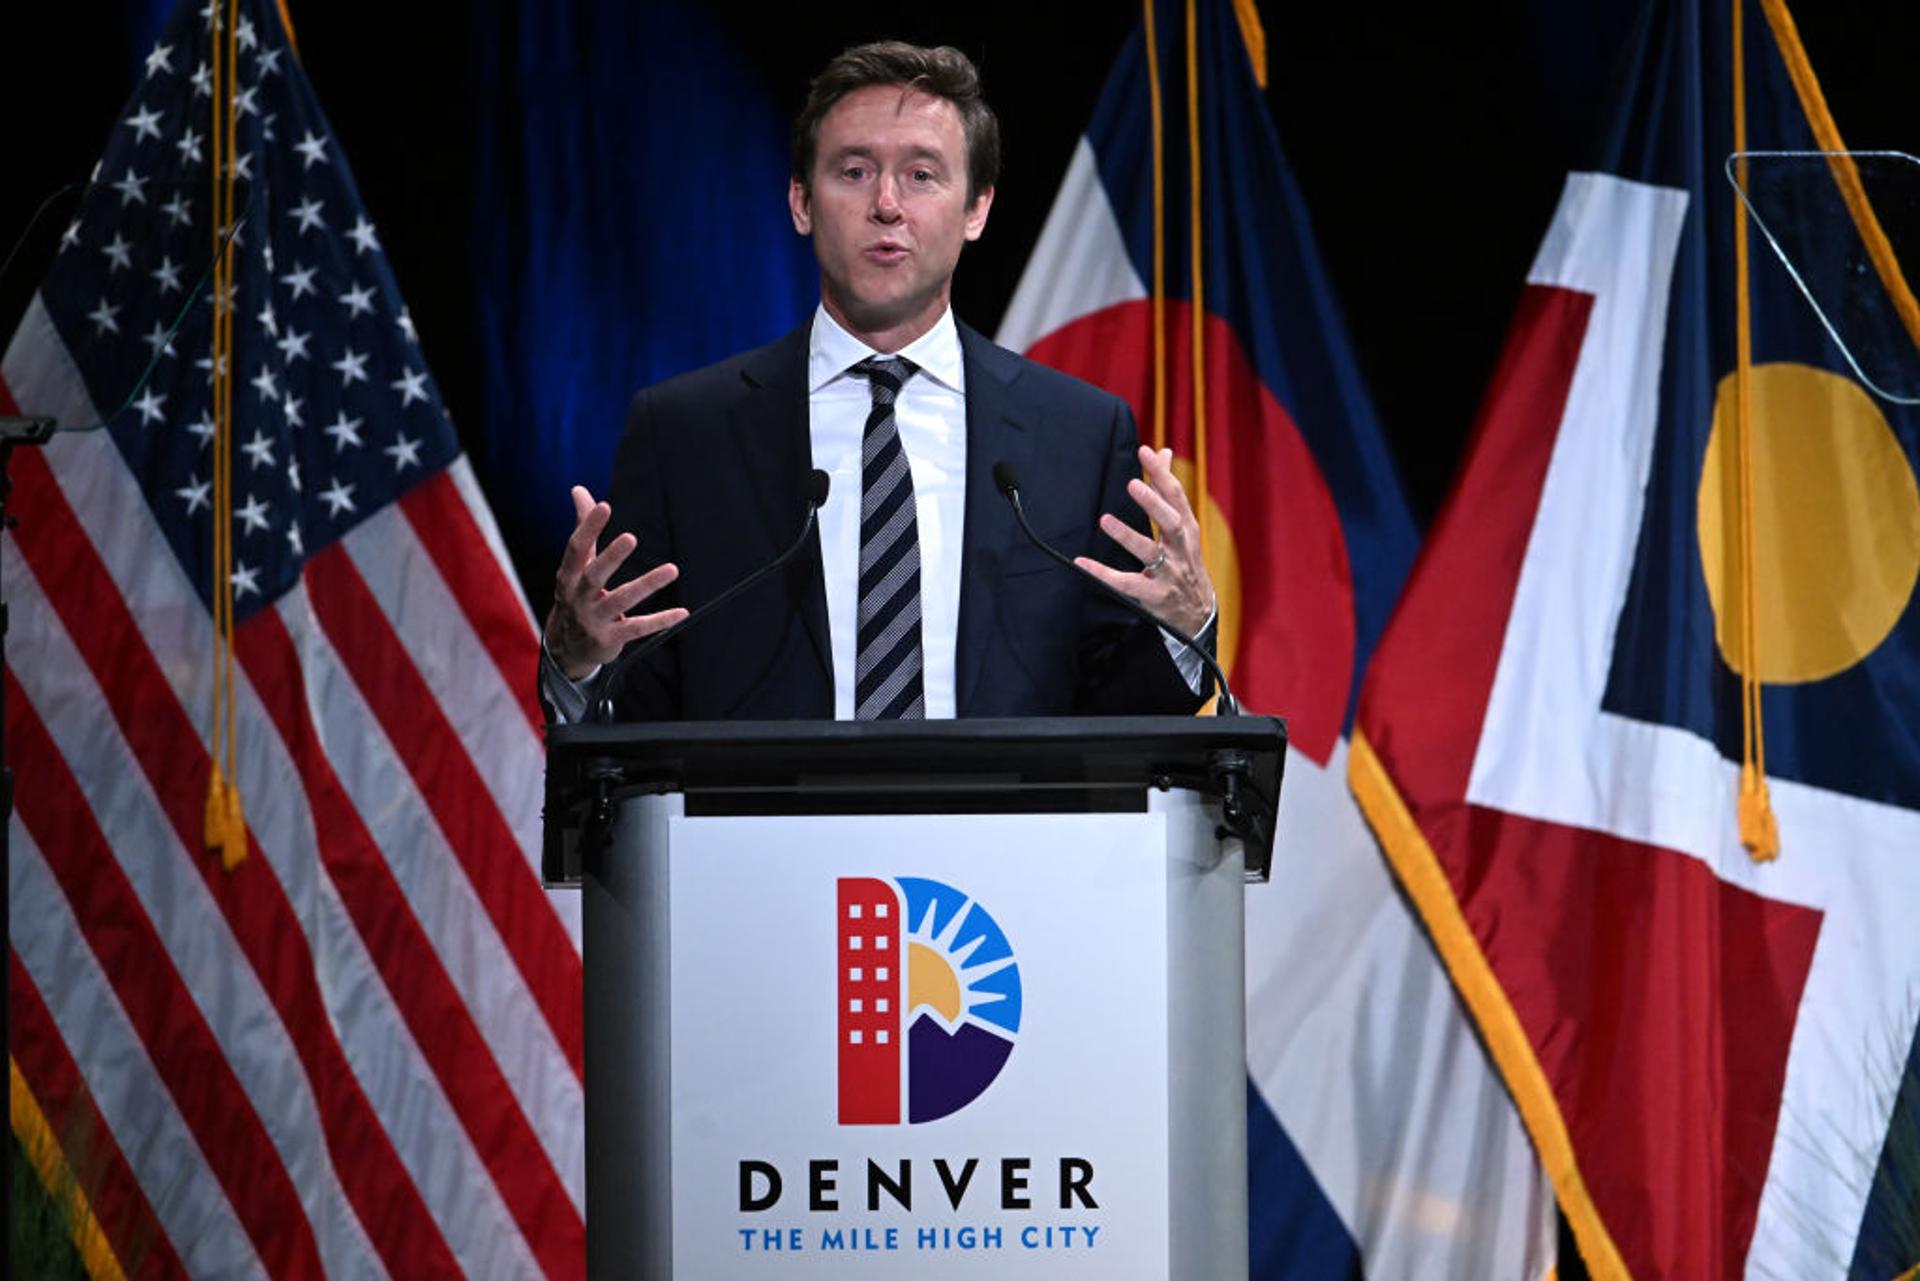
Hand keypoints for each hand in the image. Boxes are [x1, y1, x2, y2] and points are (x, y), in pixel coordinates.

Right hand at [544, 485, 688, 678]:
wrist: (566, 649)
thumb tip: (579, 490)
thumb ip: (582, 527)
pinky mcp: (610, 639)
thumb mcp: (575, 565)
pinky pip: (638, 628)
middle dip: (611, 557)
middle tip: (630, 537)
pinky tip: (682, 612)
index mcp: (568, 576)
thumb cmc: (575, 596)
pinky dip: (660, 621)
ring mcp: (594, 620)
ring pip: (622, 601)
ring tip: (672, 569)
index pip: (576, 549)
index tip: (604, 506)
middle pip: (594, 575)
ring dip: (647, 585)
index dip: (588, 527)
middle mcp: (578, 597)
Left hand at [1074, 445, 1216, 637]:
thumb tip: (1165, 451)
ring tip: (1105, 519)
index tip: (1145, 451)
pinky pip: (1127, 584)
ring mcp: (1169, 573)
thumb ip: (1168, 490)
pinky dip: (1104, 574)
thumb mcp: (1183, 526)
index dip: (1161, 474)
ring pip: (1150, 553)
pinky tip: (1083, 562)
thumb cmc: (1185, 560)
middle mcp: (1181, 548)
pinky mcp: (1155, 595)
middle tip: (1133, 483)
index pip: (1176, 496)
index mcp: (1187, 528)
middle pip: (1171, 522)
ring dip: (1128, 536)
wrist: (1197, 612)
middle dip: (1153, 503)